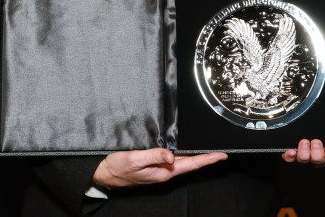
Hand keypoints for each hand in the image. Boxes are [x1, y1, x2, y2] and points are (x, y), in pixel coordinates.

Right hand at [92, 148, 227, 188]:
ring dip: (196, 156)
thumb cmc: (117, 168)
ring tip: (209, 151)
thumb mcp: (134, 160)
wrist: (103, 174)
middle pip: (190, 163)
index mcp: (163, 172)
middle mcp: (164, 172)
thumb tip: (171, 155)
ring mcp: (159, 170)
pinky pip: (172, 160)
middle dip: (206, 157)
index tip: (221, 155)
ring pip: (182, 162)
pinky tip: (186, 151)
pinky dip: (183, 155)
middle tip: (221, 152)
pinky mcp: (153, 166)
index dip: (207, 159)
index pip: (191, 165)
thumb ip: (153, 156)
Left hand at [282, 103, 324, 166]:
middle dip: (318, 154)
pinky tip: (290, 151)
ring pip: (304, 159)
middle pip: (319, 160)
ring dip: (304, 154)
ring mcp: (304, 147)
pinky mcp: (291, 144)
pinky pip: (290, 156)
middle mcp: (317, 147)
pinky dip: (290, 156)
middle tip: (316, 142)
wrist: (309, 93)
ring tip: (304, 142)